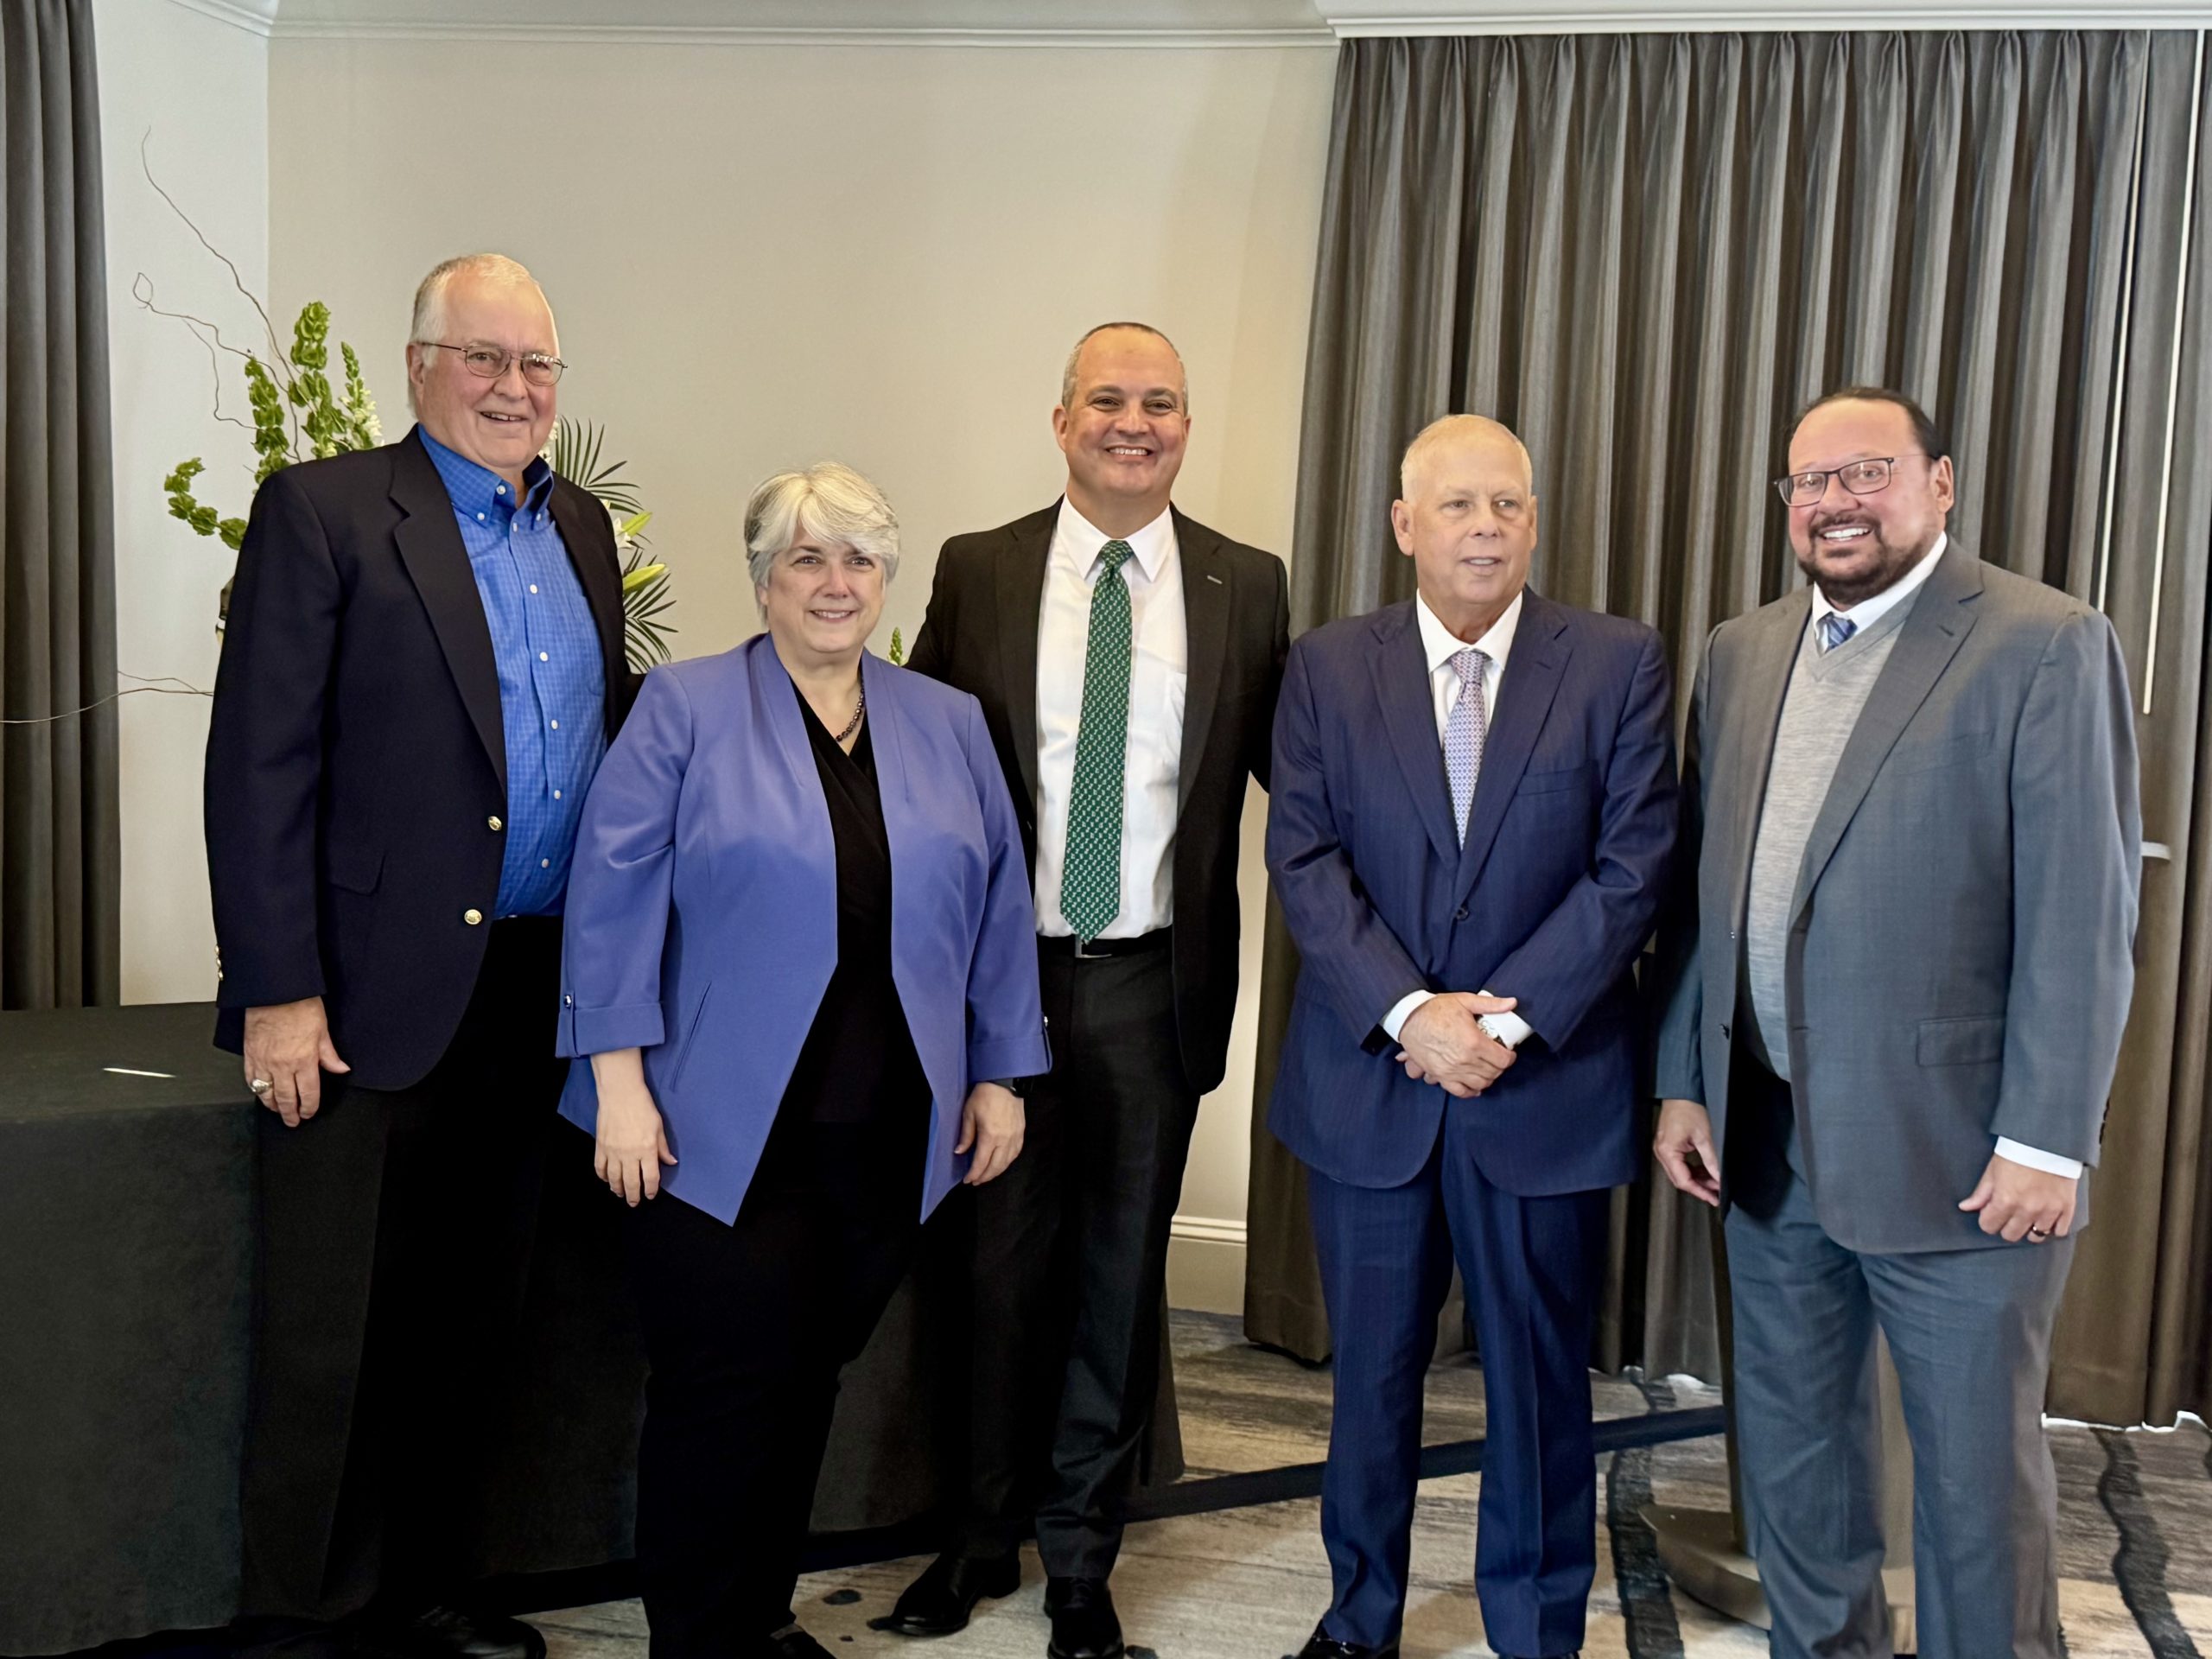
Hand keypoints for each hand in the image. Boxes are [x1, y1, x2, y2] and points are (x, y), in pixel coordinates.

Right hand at [242, 997, 349, 1126]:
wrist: (274, 992)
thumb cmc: (299, 1006)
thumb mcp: (323, 1030)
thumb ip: (330, 1054)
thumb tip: (341, 1069)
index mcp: (304, 1060)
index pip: (308, 1093)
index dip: (309, 1107)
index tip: (309, 1113)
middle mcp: (282, 1065)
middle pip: (286, 1099)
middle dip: (290, 1114)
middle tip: (293, 1122)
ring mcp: (264, 1062)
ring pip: (266, 1094)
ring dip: (273, 1106)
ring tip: (278, 1111)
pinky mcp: (250, 1055)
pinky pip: (251, 1080)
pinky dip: (256, 1091)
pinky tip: (261, 1093)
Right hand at [590, 1048, 675, 1205]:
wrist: (620, 1094)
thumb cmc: (643, 1107)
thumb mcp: (659, 1127)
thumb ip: (663, 1147)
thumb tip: (671, 1162)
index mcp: (647, 1149)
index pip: (651, 1177)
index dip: (651, 1189)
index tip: (651, 1195)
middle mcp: (630, 1154)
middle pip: (631, 1183)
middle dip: (633, 1196)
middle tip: (634, 1203)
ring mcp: (613, 1151)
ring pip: (614, 1179)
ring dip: (618, 1189)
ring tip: (620, 1194)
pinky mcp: (601, 1147)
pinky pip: (600, 1168)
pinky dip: (603, 1177)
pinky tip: (607, 1180)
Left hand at [956, 1082, 1023, 1184]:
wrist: (1005, 1082)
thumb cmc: (984, 1095)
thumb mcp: (969, 1113)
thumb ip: (966, 1135)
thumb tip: (959, 1152)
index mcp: (990, 1136)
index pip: (981, 1162)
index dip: (973, 1174)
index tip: (967, 1180)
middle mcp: (1005, 1140)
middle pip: (995, 1167)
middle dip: (984, 1177)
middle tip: (975, 1181)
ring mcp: (1015, 1137)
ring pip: (1007, 1162)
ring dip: (996, 1172)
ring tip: (986, 1175)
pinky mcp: (1021, 1133)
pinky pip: (1015, 1153)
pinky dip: (1007, 1162)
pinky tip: (1001, 1164)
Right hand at [1396, 993, 1517, 1096]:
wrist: (1408, 1018)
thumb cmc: (1435, 1009)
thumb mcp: (1464, 1000)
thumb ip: (1491, 1004)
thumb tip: (1513, 1003)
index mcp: (1474, 1042)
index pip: (1503, 1060)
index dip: (1510, 1057)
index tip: (1509, 1052)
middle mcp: (1465, 1060)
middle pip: (1494, 1073)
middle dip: (1500, 1067)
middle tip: (1498, 1058)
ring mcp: (1452, 1071)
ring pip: (1480, 1084)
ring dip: (1488, 1078)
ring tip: (1487, 1069)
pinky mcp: (1440, 1076)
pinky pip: (1460, 1091)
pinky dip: (1471, 1091)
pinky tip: (1475, 1086)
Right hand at [1653, 1098, 1720, 1206]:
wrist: (1680, 1092)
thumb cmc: (1690, 1110)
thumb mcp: (1704, 1137)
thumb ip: (1711, 1160)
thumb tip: (1719, 1179)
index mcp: (1667, 1151)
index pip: (1683, 1180)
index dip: (1700, 1191)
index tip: (1714, 1198)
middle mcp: (1660, 1153)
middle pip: (1679, 1179)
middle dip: (1699, 1187)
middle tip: (1716, 1192)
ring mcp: (1661, 1149)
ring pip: (1679, 1173)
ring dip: (1695, 1179)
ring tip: (1713, 1181)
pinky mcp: (1666, 1145)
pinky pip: (1677, 1164)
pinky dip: (1690, 1169)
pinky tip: (1704, 1171)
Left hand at [1959, 1152, 2076, 1242]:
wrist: (2048, 1141)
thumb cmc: (2019, 1152)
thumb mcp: (1993, 1170)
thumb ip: (1980, 1193)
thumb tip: (1965, 1207)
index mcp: (2005, 1200)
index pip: (1989, 1226)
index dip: (1988, 1220)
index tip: (1991, 1213)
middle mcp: (2027, 1210)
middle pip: (2011, 1235)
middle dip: (2006, 1226)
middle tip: (2009, 1214)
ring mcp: (2048, 1211)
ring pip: (2036, 1237)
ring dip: (2030, 1228)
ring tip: (2028, 1216)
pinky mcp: (2067, 1208)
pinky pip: (2059, 1231)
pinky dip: (2053, 1228)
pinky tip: (2046, 1218)